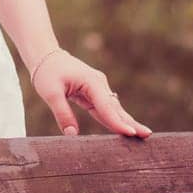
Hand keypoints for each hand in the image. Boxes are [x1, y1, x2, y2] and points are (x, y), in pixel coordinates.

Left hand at [30, 49, 152, 138]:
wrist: (46, 57)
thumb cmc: (48, 73)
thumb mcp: (51, 93)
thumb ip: (62, 114)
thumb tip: (72, 135)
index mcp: (91, 82)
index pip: (106, 106)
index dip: (117, 122)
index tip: (130, 133)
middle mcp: (99, 84)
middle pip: (116, 107)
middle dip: (131, 122)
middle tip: (147, 135)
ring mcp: (98, 88)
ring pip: (114, 109)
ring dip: (126, 122)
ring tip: (141, 135)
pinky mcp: (94, 94)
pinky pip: (106, 109)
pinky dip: (115, 119)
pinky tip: (124, 130)